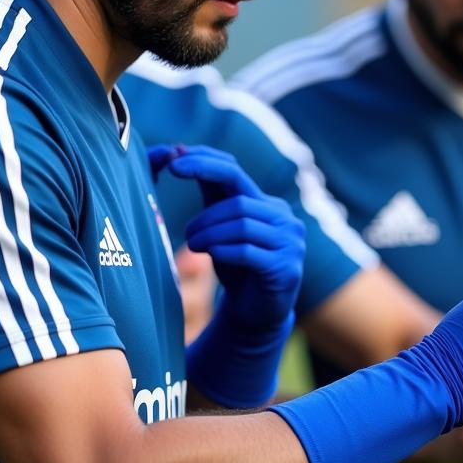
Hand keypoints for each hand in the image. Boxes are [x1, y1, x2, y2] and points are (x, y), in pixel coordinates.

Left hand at [158, 144, 304, 331]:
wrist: (258, 312)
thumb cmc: (237, 265)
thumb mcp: (222, 227)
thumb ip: (209, 195)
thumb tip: (179, 151)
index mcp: (266, 203)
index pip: (234, 173)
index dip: (203, 164)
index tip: (173, 164)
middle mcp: (284, 218)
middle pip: (237, 202)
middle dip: (205, 218)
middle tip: (188, 235)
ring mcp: (290, 242)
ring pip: (242, 225)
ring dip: (210, 235)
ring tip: (195, 247)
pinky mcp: (286, 268)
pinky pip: (249, 252)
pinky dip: (223, 251)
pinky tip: (212, 257)